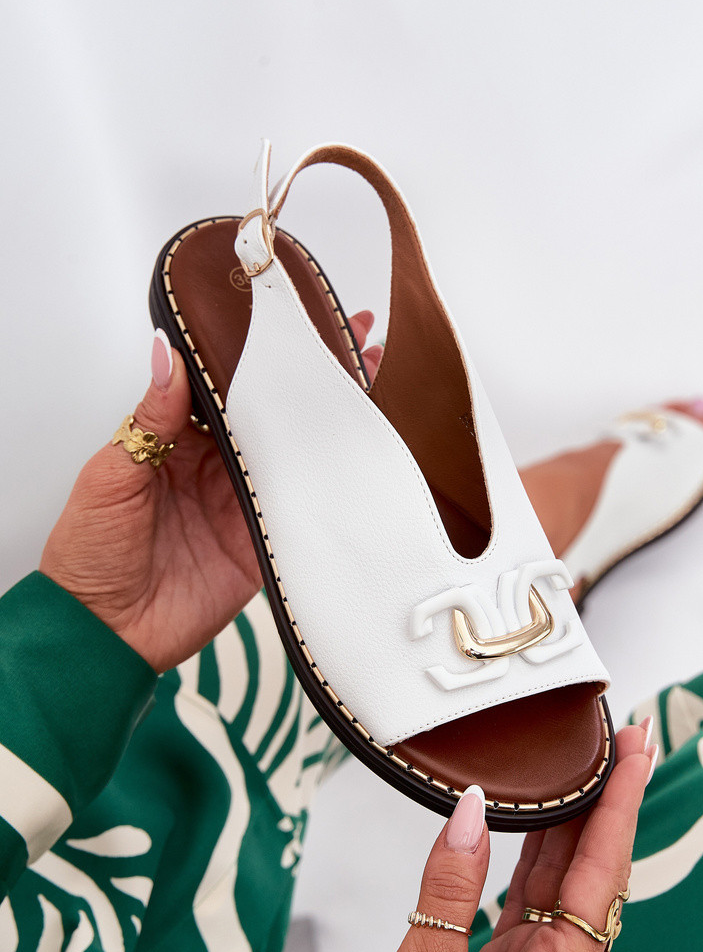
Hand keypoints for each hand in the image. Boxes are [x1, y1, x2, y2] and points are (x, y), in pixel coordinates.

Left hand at [40, 312, 381, 672]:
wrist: (102, 630)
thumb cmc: (89, 552)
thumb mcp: (112, 472)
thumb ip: (151, 416)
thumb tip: (167, 353)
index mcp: (179, 443)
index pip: (226, 388)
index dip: (256, 356)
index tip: (286, 322)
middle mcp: (217, 468)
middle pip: (270, 416)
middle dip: (307, 382)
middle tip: (348, 339)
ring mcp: (244, 504)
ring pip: (294, 456)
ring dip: (326, 426)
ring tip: (363, 384)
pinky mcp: (263, 544)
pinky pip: (300, 511)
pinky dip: (326, 488)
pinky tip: (354, 458)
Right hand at [343, 724, 654, 951]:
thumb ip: (448, 888)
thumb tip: (470, 811)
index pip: (601, 873)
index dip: (620, 805)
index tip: (639, 753)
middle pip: (596, 870)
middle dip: (613, 800)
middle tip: (630, 740)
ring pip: (565, 879)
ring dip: (578, 820)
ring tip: (593, 762)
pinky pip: (532, 896)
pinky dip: (537, 850)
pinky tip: (540, 816)